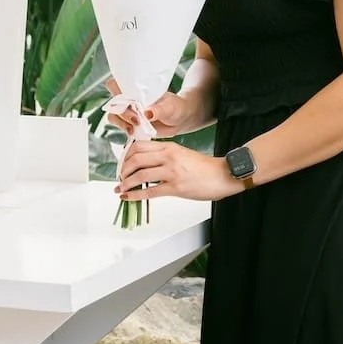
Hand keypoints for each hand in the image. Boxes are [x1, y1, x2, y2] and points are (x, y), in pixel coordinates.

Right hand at [105, 80, 195, 138]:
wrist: (179, 119)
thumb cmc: (175, 107)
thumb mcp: (169, 106)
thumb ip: (158, 109)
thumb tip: (147, 113)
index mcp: (135, 89)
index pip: (116, 84)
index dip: (116, 90)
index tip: (129, 101)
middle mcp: (129, 99)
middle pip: (113, 102)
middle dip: (122, 112)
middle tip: (137, 119)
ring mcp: (128, 112)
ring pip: (113, 116)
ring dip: (121, 122)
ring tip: (134, 128)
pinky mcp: (130, 124)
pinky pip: (120, 127)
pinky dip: (124, 130)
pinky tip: (134, 133)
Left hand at [117, 140, 239, 203]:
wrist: (222, 175)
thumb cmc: (204, 167)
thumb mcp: (182, 153)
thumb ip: (164, 155)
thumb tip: (146, 162)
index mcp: (169, 147)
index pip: (139, 146)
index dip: (126, 155)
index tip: (122, 163)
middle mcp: (168, 157)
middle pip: (135, 159)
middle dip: (123, 170)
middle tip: (120, 177)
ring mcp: (171, 172)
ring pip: (140, 175)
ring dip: (126, 183)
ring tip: (121, 188)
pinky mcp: (176, 188)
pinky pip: (150, 191)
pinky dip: (135, 195)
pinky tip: (128, 197)